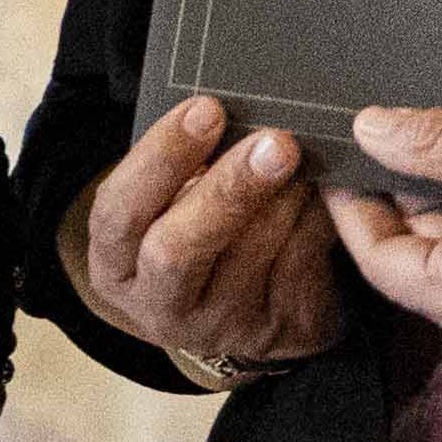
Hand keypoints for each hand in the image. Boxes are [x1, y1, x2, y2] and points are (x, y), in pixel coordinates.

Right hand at [64, 96, 343, 378]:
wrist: (241, 318)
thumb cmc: (194, 237)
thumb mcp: (164, 212)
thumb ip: (178, 173)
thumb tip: (227, 110)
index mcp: (114, 264)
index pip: (119, 211)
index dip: (160, 158)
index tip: (206, 110)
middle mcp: (158, 304)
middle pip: (178, 249)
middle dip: (228, 188)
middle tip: (276, 142)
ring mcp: (218, 326)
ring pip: (252, 253)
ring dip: (285, 197)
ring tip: (305, 154)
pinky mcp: (275, 331)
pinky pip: (300, 264)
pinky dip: (316, 219)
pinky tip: (326, 189)